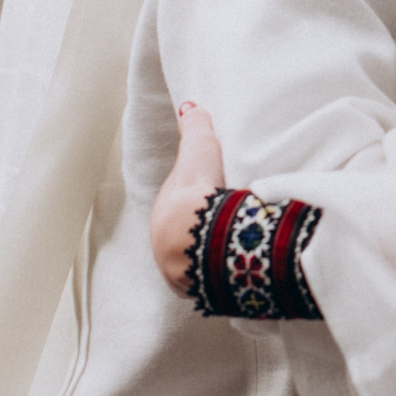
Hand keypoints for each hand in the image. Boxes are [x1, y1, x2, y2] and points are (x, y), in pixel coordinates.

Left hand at [149, 104, 226, 292]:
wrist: (200, 237)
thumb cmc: (198, 192)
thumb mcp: (199, 151)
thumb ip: (195, 128)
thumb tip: (189, 106)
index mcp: (164, 212)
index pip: (179, 203)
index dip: (196, 198)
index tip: (214, 196)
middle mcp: (164, 243)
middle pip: (185, 233)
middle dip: (200, 229)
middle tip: (225, 223)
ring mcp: (177, 269)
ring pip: (193, 259)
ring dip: (208, 255)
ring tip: (231, 250)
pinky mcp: (195, 288)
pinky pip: (206, 280)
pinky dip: (216, 275)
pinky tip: (231, 271)